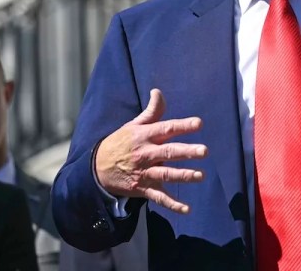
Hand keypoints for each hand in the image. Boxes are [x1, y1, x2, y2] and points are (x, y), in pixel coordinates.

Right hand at [94, 88, 207, 213]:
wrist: (96, 168)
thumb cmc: (120, 143)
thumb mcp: (133, 125)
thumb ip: (151, 111)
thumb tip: (158, 91)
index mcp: (144, 136)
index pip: (166, 129)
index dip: (182, 125)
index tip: (198, 123)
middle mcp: (145, 154)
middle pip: (168, 152)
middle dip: (186, 152)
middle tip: (204, 151)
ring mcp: (144, 173)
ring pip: (166, 175)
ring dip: (183, 175)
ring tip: (199, 176)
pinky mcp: (142, 189)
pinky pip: (159, 197)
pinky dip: (172, 204)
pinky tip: (186, 209)